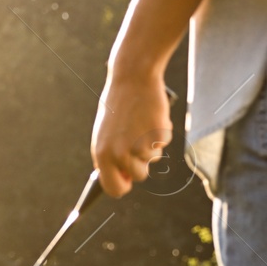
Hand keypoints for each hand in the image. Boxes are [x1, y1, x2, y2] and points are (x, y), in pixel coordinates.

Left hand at [91, 72, 171, 197]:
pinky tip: (151, 117)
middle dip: (142, 164)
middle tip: (138, 142)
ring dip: (151, 146)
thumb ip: (111, 156)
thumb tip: (121, 178)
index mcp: (102, 154)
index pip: (113, 188)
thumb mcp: (106, 133)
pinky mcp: (158, 137)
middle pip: (138, 176)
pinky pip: (163, 144)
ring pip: (152, 160)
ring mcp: (140, 146)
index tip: (127, 179)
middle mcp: (120, 154)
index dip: (123, 185)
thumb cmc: (118, 105)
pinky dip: (160, 133)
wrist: (132, 77)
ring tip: (141, 124)